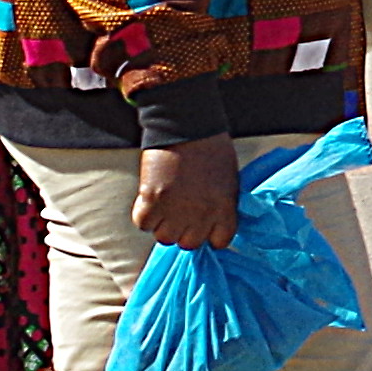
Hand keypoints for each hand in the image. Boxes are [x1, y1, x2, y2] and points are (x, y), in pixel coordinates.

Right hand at [132, 136, 238, 250]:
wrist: (187, 126)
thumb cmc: (212, 149)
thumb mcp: (229, 181)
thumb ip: (222, 207)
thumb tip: (212, 225)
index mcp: (225, 208)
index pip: (220, 241)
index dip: (210, 234)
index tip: (205, 226)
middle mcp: (201, 215)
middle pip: (188, 244)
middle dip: (184, 230)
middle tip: (181, 211)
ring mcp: (175, 211)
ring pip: (164, 237)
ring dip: (163, 224)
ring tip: (166, 204)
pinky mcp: (151, 202)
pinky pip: (143, 224)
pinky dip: (144, 214)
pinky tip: (151, 198)